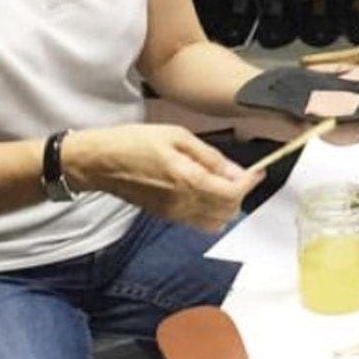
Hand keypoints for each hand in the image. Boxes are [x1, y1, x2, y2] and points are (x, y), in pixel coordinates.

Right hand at [62, 124, 259, 232]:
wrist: (99, 162)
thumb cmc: (135, 142)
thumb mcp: (177, 136)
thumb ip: (210, 157)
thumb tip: (237, 172)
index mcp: (188, 181)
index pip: (232, 194)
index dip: (250, 183)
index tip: (259, 171)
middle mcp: (183, 204)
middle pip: (227, 212)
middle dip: (240, 194)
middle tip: (241, 174)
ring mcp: (173, 214)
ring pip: (214, 222)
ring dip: (226, 205)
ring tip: (224, 182)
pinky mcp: (164, 216)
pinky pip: (197, 222)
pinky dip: (211, 211)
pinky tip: (207, 190)